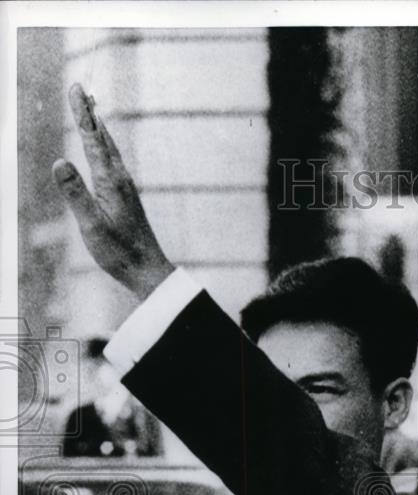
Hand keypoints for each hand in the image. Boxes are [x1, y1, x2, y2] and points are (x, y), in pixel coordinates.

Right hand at [52, 83, 174, 300]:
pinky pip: (113, 164)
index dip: (82, 114)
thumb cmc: (119, 252)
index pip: (93, 140)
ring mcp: (126, 189)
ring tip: (91, 112)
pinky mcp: (127, 199)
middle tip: (81, 90)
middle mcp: (121, 180)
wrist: (148, 271)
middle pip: (104, 139)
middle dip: (90, 114)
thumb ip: (75, 194)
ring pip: (111, 151)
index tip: (75, 88)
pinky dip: (105, 149)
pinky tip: (105, 153)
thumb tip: (59, 162)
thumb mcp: (91, 226)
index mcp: (111, 182)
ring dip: (99, 129)